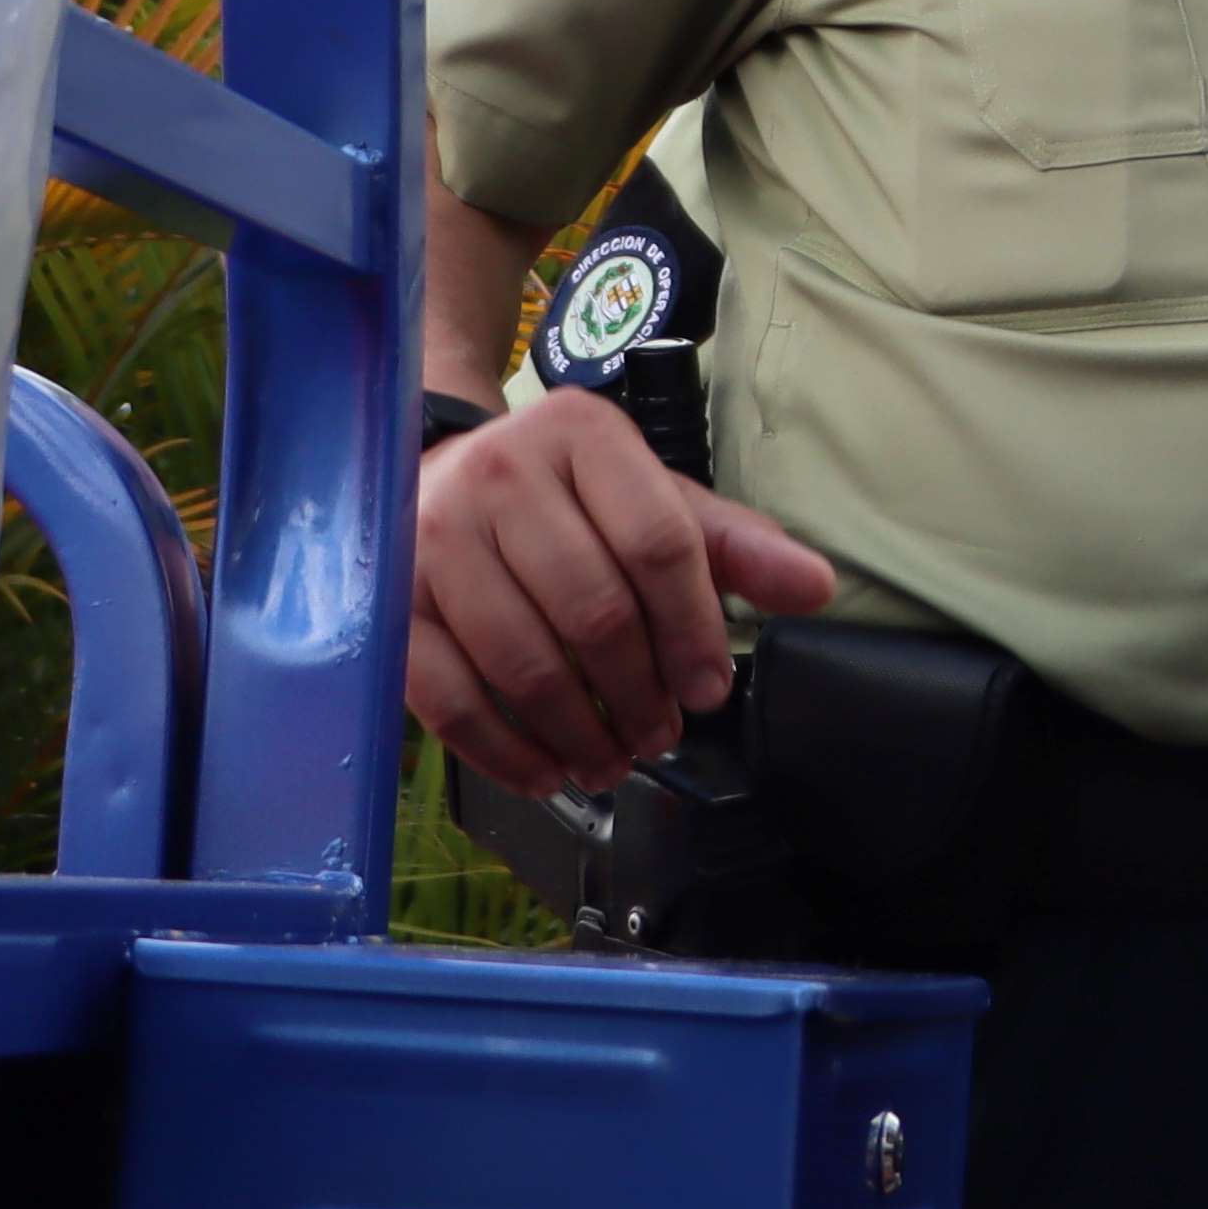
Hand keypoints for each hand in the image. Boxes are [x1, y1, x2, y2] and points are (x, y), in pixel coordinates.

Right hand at [404, 392, 845, 796]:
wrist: (445, 474)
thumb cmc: (567, 501)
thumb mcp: (656, 502)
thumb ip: (733, 547)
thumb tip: (816, 587)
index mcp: (582, 436)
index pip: (658, 544)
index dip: (695, 631)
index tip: (709, 690)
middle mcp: (501, 472)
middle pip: (594, 610)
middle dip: (639, 694)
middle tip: (658, 734)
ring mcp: (435, 535)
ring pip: (524, 661)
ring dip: (580, 732)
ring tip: (611, 760)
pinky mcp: (391, 598)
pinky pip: (449, 695)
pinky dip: (504, 750)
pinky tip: (546, 773)